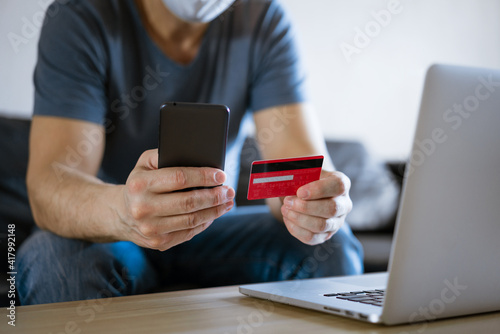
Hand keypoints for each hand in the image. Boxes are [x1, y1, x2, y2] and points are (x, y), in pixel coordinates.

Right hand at [117, 149, 234, 250]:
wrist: (121, 214)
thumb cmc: (140, 183)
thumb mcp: (144, 163)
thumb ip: (165, 154)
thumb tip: (197, 156)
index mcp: (140, 184)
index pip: (179, 178)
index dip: (203, 177)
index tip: (221, 175)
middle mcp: (143, 208)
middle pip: (189, 202)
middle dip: (214, 196)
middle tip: (229, 190)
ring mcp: (151, 228)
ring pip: (192, 220)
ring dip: (215, 211)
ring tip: (227, 202)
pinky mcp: (159, 242)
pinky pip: (189, 232)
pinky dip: (205, 222)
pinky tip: (214, 213)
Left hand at [280, 170, 351, 244]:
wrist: (303, 194)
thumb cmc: (304, 182)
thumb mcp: (303, 174)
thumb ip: (299, 177)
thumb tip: (287, 184)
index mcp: (341, 184)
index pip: (338, 186)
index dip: (319, 189)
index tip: (300, 192)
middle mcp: (343, 204)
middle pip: (332, 208)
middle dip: (306, 207)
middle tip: (288, 202)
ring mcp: (337, 222)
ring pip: (322, 225)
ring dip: (299, 219)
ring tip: (285, 210)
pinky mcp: (325, 235)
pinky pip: (312, 238)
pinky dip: (296, 229)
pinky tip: (287, 219)